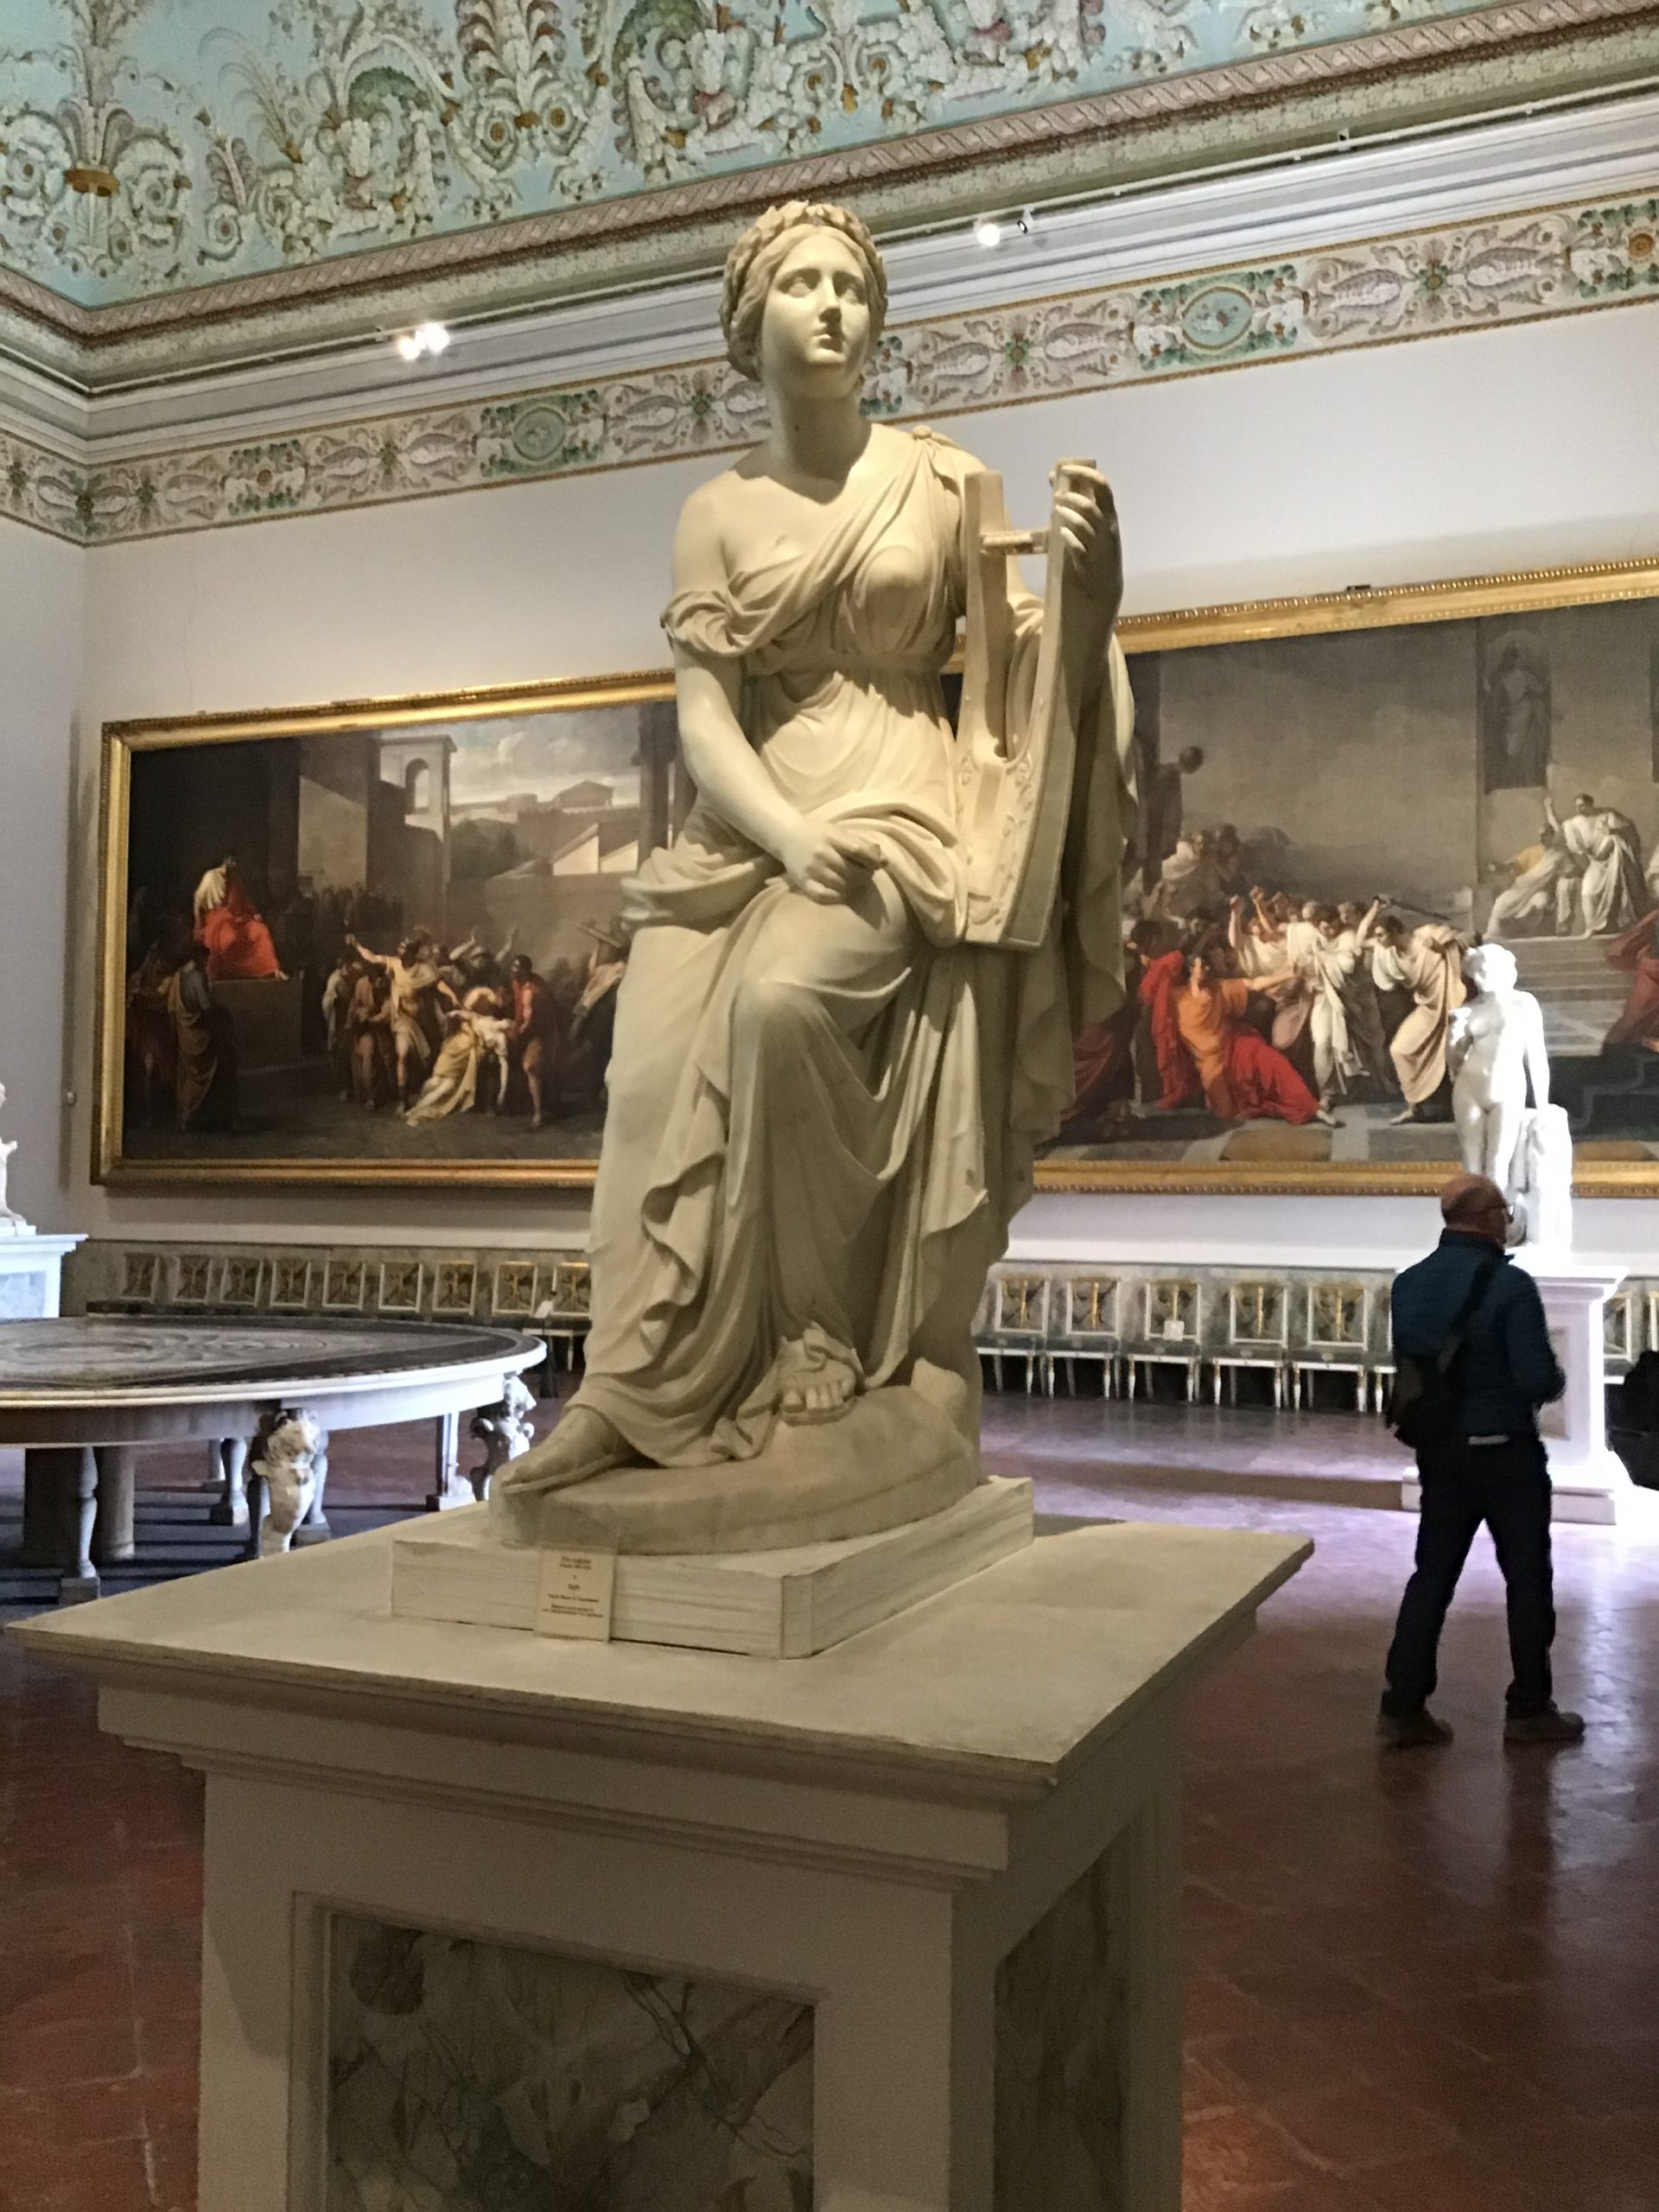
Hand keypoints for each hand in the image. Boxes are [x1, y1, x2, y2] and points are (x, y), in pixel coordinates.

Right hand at [781, 822, 880, 904]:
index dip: (873, 861)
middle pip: (853, 872)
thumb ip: (862, 844)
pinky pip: (825, 896)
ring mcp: (811, 870)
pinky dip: (838, 897)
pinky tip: (842, 891)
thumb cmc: (818, 833)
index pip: (859, 851)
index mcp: (832, 837)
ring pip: (842, 886)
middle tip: (865, 874)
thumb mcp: (839, 832)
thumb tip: (885, 862)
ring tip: (854, 882)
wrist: (786, 835)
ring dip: (854, 887)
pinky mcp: (803, 883)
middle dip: (865, 876)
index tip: (876, 864)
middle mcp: (821, 854)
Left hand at [1052, 464, 1122, 622]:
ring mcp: (1098, 545)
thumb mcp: (1092, 524)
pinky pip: (1077, 546)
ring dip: (1068, 514)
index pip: (1103, 486)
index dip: (1084, 474)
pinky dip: (1068, 537)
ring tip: (1056, 510)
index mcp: (1110, 515)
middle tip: (1057, 494)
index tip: (1066, 469)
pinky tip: (1061, 533)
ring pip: (1084, 523)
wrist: (1104, 587)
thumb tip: (1053, 477)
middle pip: (1093, 503)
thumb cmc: (1097, 550)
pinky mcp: (1088, 561)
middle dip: (1074, 495)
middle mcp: (1107, 528)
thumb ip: (1076, 502)